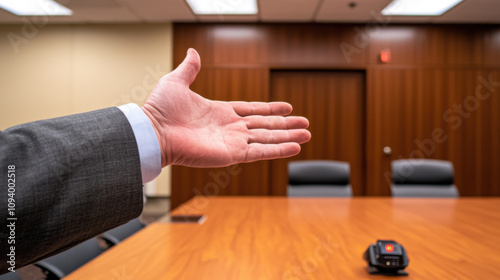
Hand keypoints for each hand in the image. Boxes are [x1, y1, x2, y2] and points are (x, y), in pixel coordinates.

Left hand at [142, 48, 310, 167]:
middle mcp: (230, 128)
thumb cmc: (161, 109)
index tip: (287, 107)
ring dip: (288, 137)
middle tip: (305, 124)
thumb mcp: (176, 82)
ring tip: (307, 135)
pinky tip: (296, 147)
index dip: (270, 110)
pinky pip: (260, 152)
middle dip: (286, 125)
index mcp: (221, 112)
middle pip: (265, 126)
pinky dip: (278, 150)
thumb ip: (189, 69)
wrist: (154, 131)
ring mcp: (232, 142)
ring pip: (267, 139)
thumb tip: (193, 52)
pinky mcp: (232, 154)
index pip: (252, 110)